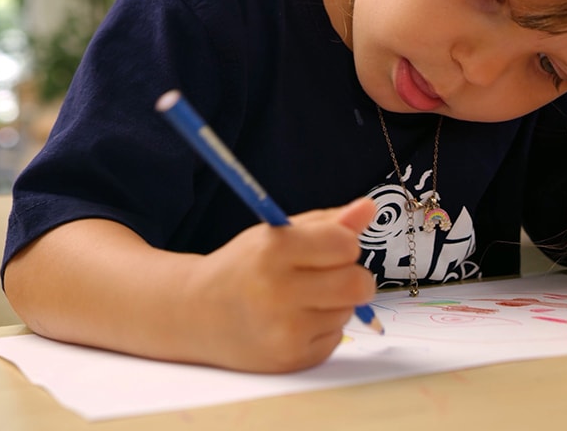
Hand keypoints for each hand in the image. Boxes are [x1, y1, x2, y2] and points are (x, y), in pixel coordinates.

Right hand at [181, 197, 377, 371]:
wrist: (197, 314)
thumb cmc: (244, 267)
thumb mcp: (278, 233)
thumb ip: (327, 222)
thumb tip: (369, 207)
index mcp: (273, 251)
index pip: (344, 244)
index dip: (343, 243)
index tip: (328, 246)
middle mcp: (277, 292)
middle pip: (358, 284)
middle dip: (353, 276)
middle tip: (329, 273)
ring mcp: (285, 331)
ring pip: (349, 311)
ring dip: (335, 302)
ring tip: (300, 298)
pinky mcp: (292, 359)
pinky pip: (337, 337)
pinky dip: (323, 327)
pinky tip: (294, 321)